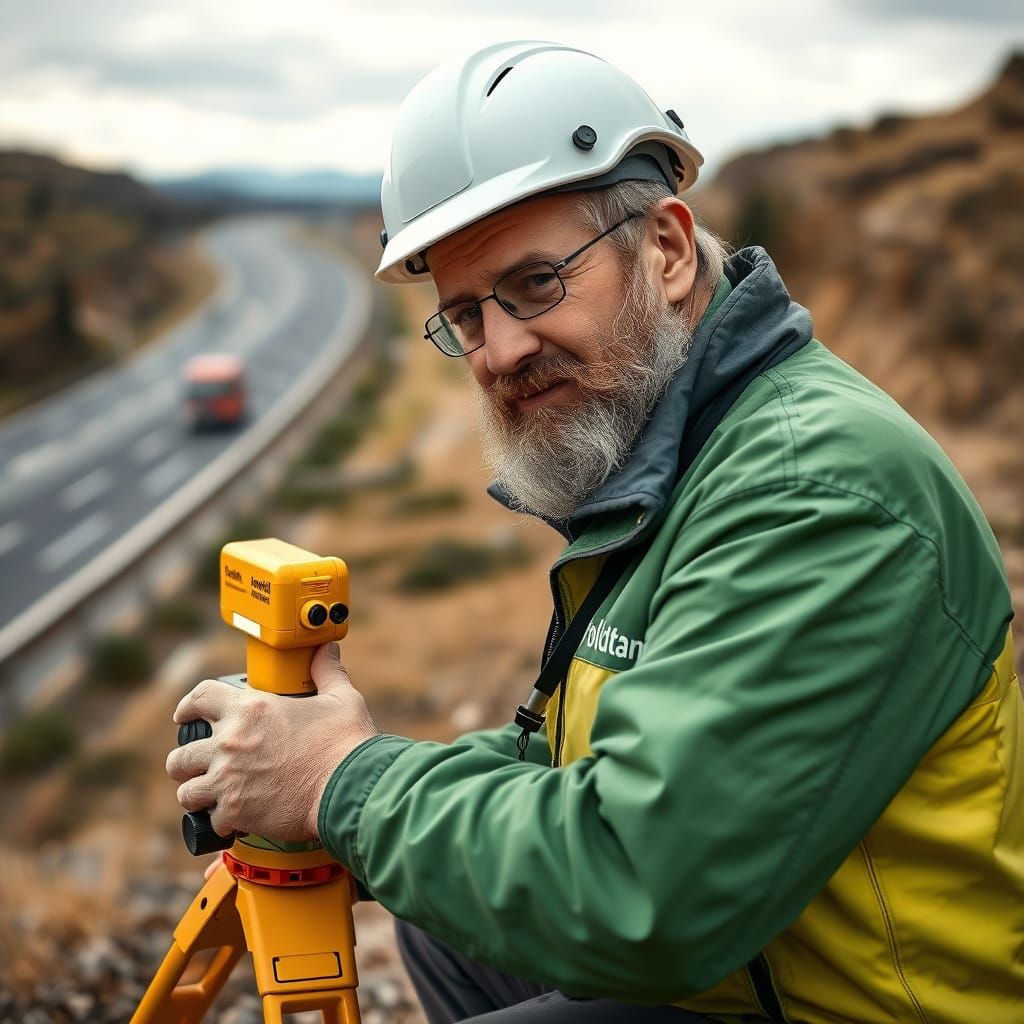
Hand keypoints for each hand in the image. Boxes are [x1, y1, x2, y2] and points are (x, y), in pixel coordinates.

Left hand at [166, 642, 377, 841]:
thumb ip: (327, 672)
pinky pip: (210, 820)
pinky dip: (221, 821)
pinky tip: (234, 818)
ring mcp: (229, 779)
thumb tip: (328, 650)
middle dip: (186, 761)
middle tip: (198, 766)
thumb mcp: (341, 698)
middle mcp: (231, 742)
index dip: (188, 706)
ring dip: (198, 793)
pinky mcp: (236, 811)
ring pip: (187, 791)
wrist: (351, 786)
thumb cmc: (346, 743)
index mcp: (251, 709)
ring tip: (210, 796)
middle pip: (182, 754)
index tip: (185, 715)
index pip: (200, 698)